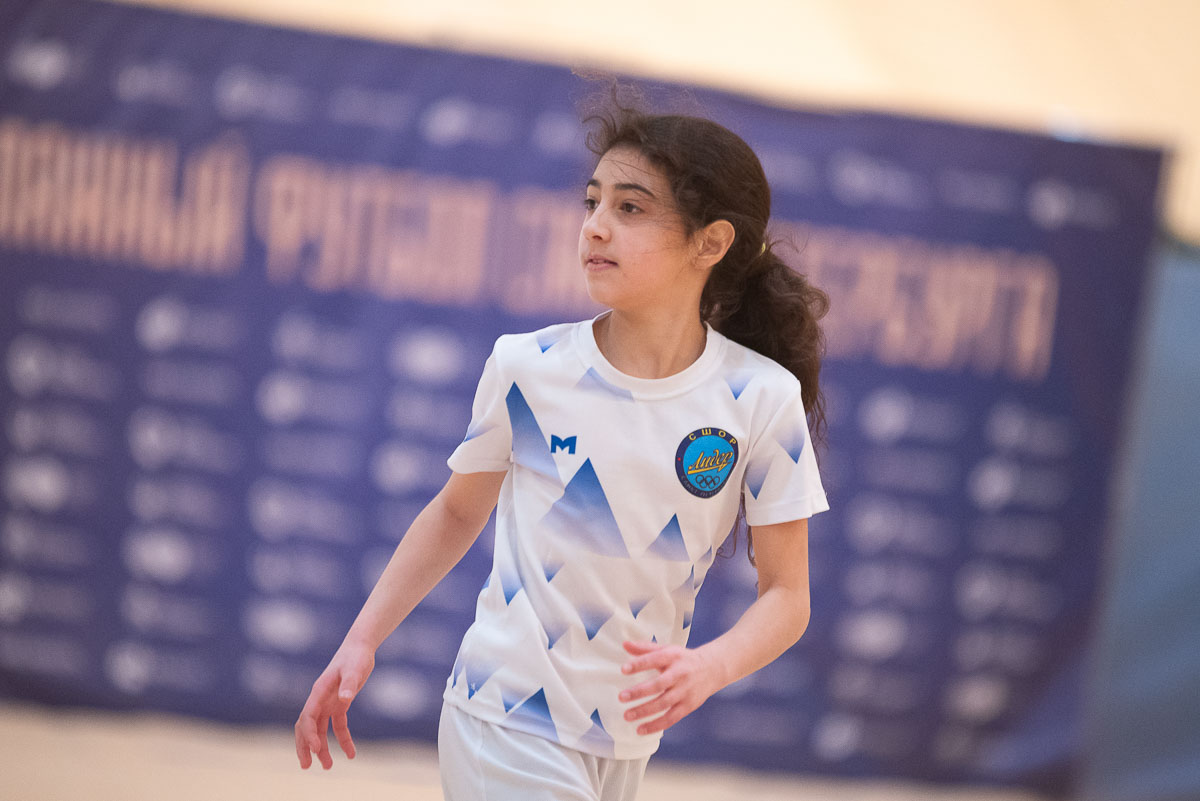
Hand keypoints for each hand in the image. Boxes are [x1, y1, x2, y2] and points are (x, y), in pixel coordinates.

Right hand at [294, 638, 374, 769]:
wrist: (360, 647)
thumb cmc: (356, 656)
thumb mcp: (354, 669)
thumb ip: (349, 683)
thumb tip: (345, 699)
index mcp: (319, 691)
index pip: (308, 716)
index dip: (309, 734)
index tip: (316, 748)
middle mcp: (319, 699)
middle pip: (306, 727)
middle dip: (305, 746)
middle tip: (306, 766)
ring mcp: (328, 702)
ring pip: (319, 730)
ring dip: (321, 748)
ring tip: (328, 766)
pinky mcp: (339, 704)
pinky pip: (338, 726)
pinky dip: (343, 739)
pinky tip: (351, 753)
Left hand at [617, 640, 723, 734]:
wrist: (712, 668)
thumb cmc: (684, 659)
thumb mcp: (667, 649)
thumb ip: (645, 648)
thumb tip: (625, 644)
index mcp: (673, 657)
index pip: (654, 659)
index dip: (639, 664)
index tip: (623, 669)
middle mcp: (680, 674)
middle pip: (659, 684)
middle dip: (639, 692)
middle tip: (621, 697)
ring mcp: (685, 691)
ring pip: (664, 704)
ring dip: (644, 711)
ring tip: (627, 716)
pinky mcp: (688, 706)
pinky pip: (671, 718)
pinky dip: (656, 725)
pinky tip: (641, 729)